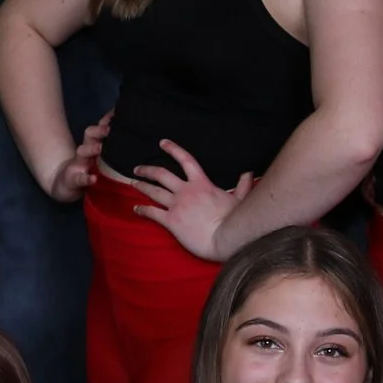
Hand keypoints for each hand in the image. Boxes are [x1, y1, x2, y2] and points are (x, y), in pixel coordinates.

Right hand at [44, 114, 113, 201]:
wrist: (66, 183)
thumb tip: (128, 131)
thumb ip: (111, 145)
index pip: (100, 129)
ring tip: (100, 148)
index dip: (107, 121)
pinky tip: (93, 179)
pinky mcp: (75, 180)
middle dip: (99, 131)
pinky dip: (87, 179)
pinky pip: (81, 179)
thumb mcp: (101, 157)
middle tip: (109, 129)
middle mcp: (86, 152)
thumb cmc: (89, 169)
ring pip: (83, 153)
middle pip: (90, 136)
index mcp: (95, 145)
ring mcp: (79, 165)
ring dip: (91, 149)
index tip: (117, 113)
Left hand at [130, 139, 254, 261]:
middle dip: (148, 170)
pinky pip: (152, 212)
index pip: (185, 160)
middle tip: (138, 168)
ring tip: (133, 183)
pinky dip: (142, 209)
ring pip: (153, 191)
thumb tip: (249, 173)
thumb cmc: (234, 220)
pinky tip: (135, 208)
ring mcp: (176, 205)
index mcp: (201, 183)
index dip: (173, 149)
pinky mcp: (171, 221)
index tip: (162, 143)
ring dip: (142, 186)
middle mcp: (186, 191)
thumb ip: (243, 185)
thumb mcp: (240, 199)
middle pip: (161, 174)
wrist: (224, 238)